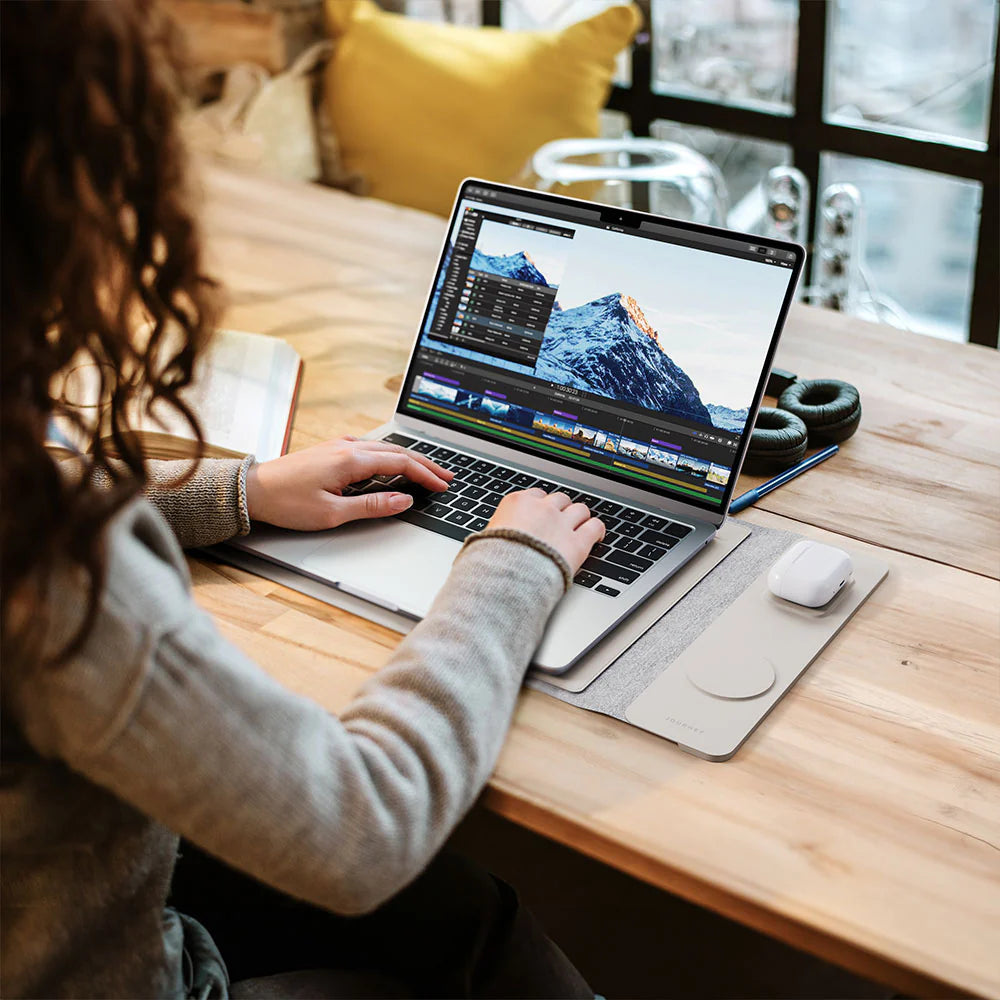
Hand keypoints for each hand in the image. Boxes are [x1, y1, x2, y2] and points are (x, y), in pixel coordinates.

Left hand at [245, 437, 452, 530]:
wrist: (252, 490)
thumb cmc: (286, 502)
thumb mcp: (332, 513)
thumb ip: (372, 506)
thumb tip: (403, 501)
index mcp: (351, 460)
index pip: (400, 463)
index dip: (425, 475)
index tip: (442, 485)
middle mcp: (347, 447)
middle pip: (396, 452)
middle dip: (424, 464)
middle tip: (445, 477)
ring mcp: (338, 446)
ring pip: (384, 448)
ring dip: (408, 459)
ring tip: (426, 470)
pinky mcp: (330, 451)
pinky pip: (369, 449)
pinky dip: (389, 456)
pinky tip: (392, 463)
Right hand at [486, 488, 604, 574]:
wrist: (505, 577)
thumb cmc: (491, 561)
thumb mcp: (487, 537)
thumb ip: (499, 530)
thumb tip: (493, 536)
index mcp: (517, 503)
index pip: (536, 494)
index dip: (541, 506)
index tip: (541, 514)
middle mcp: (541, 508)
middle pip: (560, 499)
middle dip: (561, 510)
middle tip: (561, 523)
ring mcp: (561, 523)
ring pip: (580, 509)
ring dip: (579, 517)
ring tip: (579, 527)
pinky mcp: (577, 543)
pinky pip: (595, 526)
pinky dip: (597, 529)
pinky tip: (596, 535)